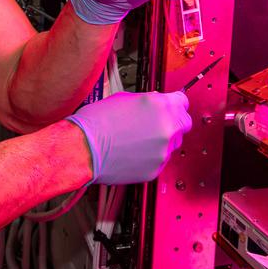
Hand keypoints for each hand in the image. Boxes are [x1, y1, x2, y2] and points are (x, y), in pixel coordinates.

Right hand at [65, 91, 191, 184]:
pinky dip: (150, 157)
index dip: (175, 104)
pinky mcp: (155, 170)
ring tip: (137, 141)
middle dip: (173, 123)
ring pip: (172, 145)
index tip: (171, 108)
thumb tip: (157, 104)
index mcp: (161, 106)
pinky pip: (159, 161)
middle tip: (157, 125)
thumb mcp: (124, 99)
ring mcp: (163, 151)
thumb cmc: (97, 121)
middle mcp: (167, 128)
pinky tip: (132, 153)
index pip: (183, 102)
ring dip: (161, 141)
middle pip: (184, 124)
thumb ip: (148, 101)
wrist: (84, 148)